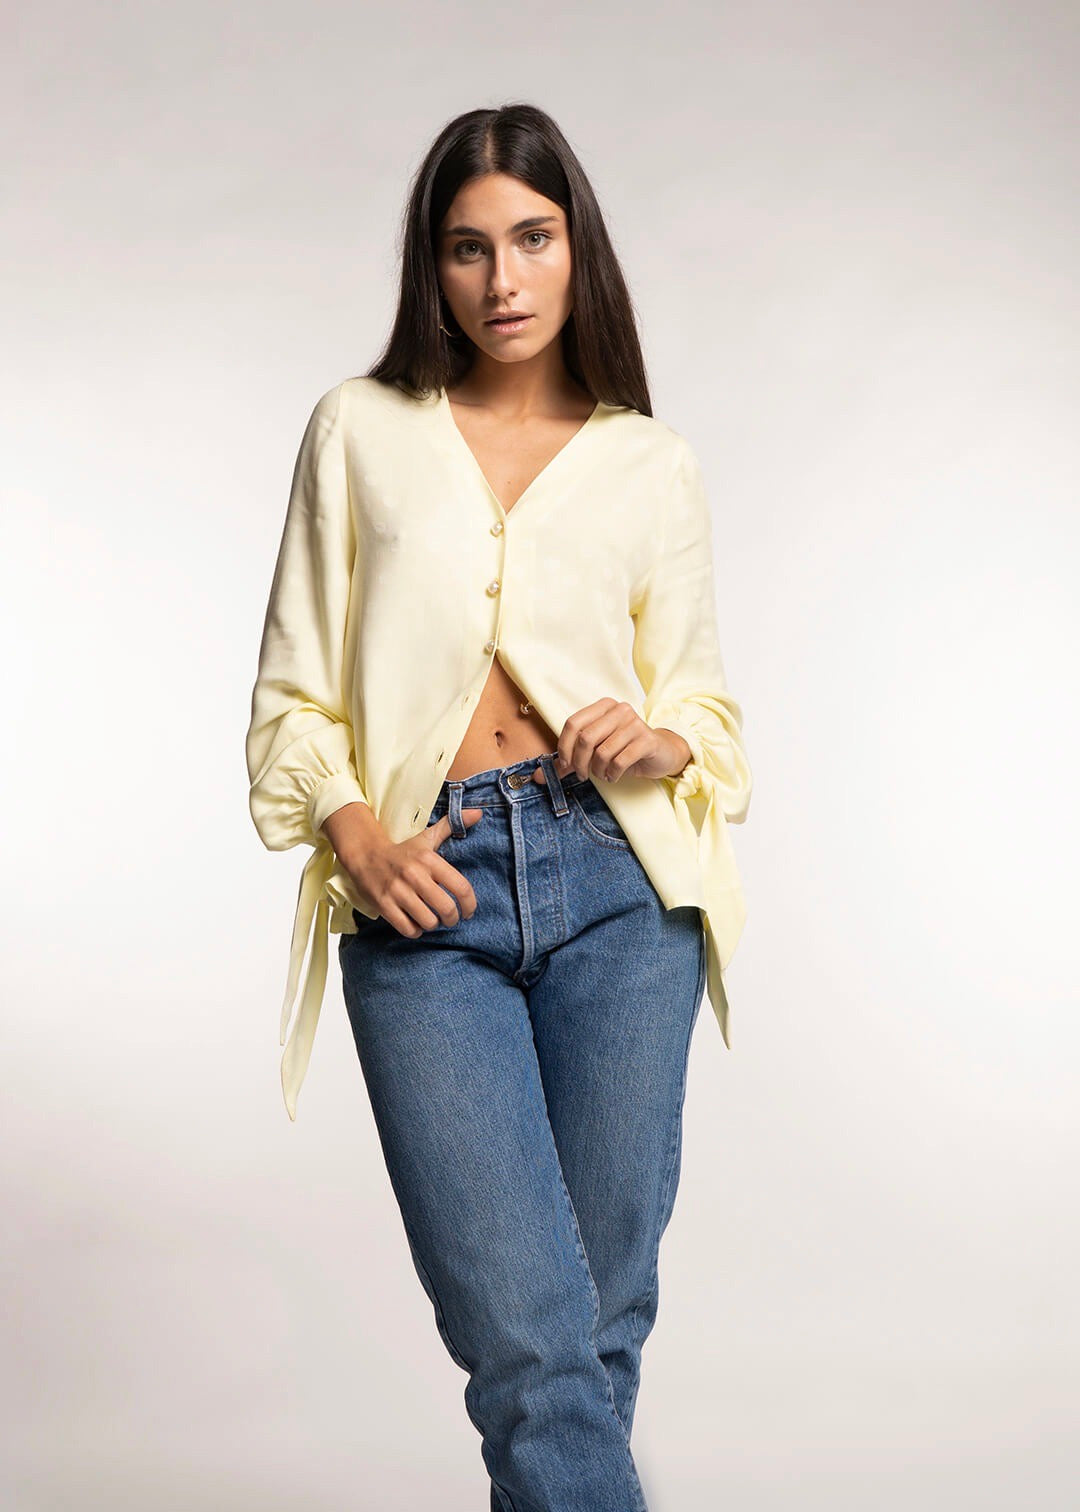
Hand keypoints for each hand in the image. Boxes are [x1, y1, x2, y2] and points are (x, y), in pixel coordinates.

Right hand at [326, 802, 485, 936]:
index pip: (461, 887)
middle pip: (446, 908)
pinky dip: (415, 931)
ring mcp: (398, 891)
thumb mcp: (426, 837)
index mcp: (429, 860)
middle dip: (452, 918)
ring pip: (428, 921)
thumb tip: (478, 813)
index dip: (470, 905)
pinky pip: (408, 928)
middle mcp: (415, 875)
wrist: (365, 855)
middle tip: (449, 918)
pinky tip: (415, 923)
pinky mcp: (384, 904)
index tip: (469, 912)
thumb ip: (452, 825)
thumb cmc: (402, 851)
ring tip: (431, 919)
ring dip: (433, 924)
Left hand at [553, 698, 692, 783]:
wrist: (660, 753)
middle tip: (583, 775)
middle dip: (580, 763)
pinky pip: (620, 760)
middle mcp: (619, 710)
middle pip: (586, 738)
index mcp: (603, 707)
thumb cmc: (624, 751)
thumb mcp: (594, 753)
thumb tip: (538, 778)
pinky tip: (614, 775)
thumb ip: (567, 762)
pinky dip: (613, 773)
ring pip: (603, 751)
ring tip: (602, 774)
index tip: (564, 765)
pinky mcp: (647, 740)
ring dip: (598, 770)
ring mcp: (635, 723)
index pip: (573, 723)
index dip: (564, 747)